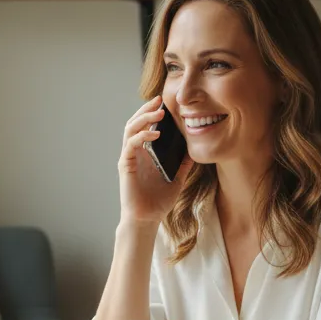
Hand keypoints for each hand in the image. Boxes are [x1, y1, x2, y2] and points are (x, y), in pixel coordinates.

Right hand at [118, 96, 192, 225]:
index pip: (144, 127)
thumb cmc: (158, 201)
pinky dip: (142, 136)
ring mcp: (128, 158)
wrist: (147, 219)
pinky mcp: (125, 165)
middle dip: (146, 109)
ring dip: (143, 118)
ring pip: (130, 130)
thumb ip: (184, 164)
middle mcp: (134, 153)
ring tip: (158, 113)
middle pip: (135, 123)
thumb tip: (194, 151)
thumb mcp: (177, 179)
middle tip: (159, 100)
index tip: (164, 103)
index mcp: (144, 153)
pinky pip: (131, 145)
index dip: (151, 113)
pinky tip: (155, 134)